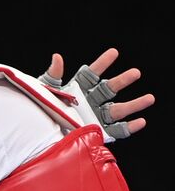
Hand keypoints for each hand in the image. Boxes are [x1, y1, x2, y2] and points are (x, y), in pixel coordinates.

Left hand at [39, 48, 153, 138]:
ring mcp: (97, 116)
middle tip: (135, 73)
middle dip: (123, 81)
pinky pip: (117, 130)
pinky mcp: (100, 132)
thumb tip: (57, 57)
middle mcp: (91, 101)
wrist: (41, 137)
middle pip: (110, 89)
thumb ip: (53, 76)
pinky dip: (129, 127)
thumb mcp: (44, 92)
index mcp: (79, 88)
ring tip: (149, 98)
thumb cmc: (42, 112)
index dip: (103, 63)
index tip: (114, 53)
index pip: (92, 73)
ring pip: (118, 109)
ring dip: (135, 104)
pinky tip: (141, 121)